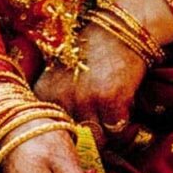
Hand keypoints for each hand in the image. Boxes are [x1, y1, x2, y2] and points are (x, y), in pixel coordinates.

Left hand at [33, 26, 147, 143]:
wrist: (119, 29)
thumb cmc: (92, 54)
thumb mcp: (62, 76)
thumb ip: (60, 105)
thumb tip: (70, 143)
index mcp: (44, 91)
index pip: (53, 133)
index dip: (70, 139)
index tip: (82, 139)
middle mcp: (60, 96)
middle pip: (75, 141)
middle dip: (91, 141)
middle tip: (104, 131)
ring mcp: (85, 98)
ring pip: (98, 141)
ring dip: (110, 136)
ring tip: (116, 121)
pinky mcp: (110, 99)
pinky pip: (117, 133)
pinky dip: (126, 129)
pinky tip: (128, 112)